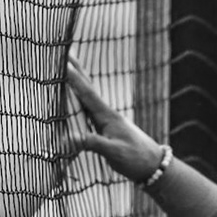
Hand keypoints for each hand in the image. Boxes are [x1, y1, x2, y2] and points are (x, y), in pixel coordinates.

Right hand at [64, 58, 164, 181]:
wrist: (153, 165)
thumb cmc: (136, 158)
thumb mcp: (114, 152)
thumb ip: (93, 144)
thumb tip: (69, 138)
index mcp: (107, 116)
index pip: (86, 93)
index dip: (73, 78)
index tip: (62, 61)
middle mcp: (106, 113)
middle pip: (87, 87)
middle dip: (75, 70)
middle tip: (64, 51)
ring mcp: (106, 120)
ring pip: (87, 97)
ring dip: (76, 81)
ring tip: (68, 66)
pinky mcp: (106, 127)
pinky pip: (88, 109)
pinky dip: (79, 99)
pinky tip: (76, 97)